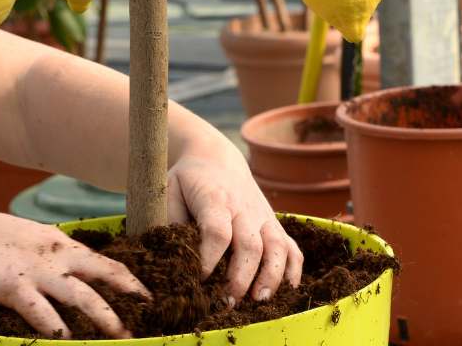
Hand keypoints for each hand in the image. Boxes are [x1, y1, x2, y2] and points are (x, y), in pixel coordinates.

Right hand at [0, 202, 150, 338]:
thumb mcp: (23, 238)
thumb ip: (45, 253)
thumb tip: (61, 269)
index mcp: (57, 241)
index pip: (101, 259)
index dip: (126, 276)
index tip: (144, 292)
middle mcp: (53, 253)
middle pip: (103, 272)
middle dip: (129, 292)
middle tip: (150, 309)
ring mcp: (34, 269)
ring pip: (81, 295)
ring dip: (105, 318)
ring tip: (122, 336)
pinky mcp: (10, 285)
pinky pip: (40, 310)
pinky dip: (56, 327)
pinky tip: (68, 341)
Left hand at [166, 138, 302, 305]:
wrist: (216, 158)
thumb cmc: (188, 181)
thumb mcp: (168, 192)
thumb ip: (170, 223)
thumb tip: (173, 260)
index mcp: (215, 199)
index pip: (217, 231)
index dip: (209, 259)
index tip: (198, 281)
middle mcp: (243, 207)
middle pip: (249, 245)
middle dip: (240, 277)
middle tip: (227, 302)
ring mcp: (263, 216)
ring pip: (276, 247)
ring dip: (271, 276)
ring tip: (258, 301)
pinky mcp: (274, 223)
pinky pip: (291, 247)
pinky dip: (293, 270)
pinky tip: (286, 292)